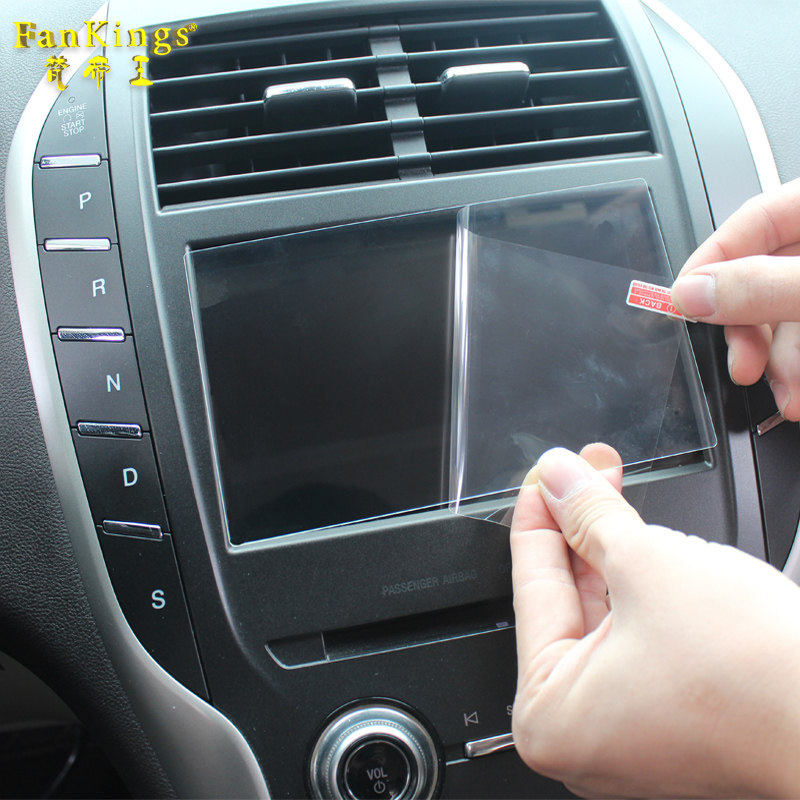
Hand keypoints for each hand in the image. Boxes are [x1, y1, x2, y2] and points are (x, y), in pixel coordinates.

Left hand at [510, 445, 799, 797]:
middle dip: (577, 523)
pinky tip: (635, 535)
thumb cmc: (759, 678)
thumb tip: (557, 477)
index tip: (543, 476)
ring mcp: (628, 729)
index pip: (530, 588)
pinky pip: (634, 635)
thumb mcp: (648, 564)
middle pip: (566, 597)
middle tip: (580, 470)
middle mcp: (582, 735)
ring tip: (606, 486)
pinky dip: (635, 584)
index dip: (536, 516)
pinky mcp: (669, 716)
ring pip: (603, 612)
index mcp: (551, 717)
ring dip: (607, 545)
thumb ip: (589, 514)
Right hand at [670, 178, 799, 419]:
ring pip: (791, 317)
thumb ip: (763, 287)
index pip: (753, 221)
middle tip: (742, 365)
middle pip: (767, 278)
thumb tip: (692, 295)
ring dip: (781, 365)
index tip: (682, 305)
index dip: (710, 262)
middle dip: (752, 333)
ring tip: (788, 396)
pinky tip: (799, 393)